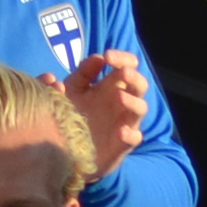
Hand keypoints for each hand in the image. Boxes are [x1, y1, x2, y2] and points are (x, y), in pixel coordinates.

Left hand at [64, 51, 148, 177]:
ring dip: (133, 101)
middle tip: (122, 72)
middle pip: (140, 84)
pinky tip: (120, 131)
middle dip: (133, 76)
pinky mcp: (122, 144)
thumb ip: (82, 72)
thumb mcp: (73, 89)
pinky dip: (130, 134)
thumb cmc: (71, 114)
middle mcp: (122, 102)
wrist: (65, 150)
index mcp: (111, 86)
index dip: (123, 58)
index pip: (127, 66)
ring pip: (141, 108)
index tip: (108, 56)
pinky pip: (134, 138)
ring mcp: (125, 122)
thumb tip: (98, 58)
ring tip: (119, 97)